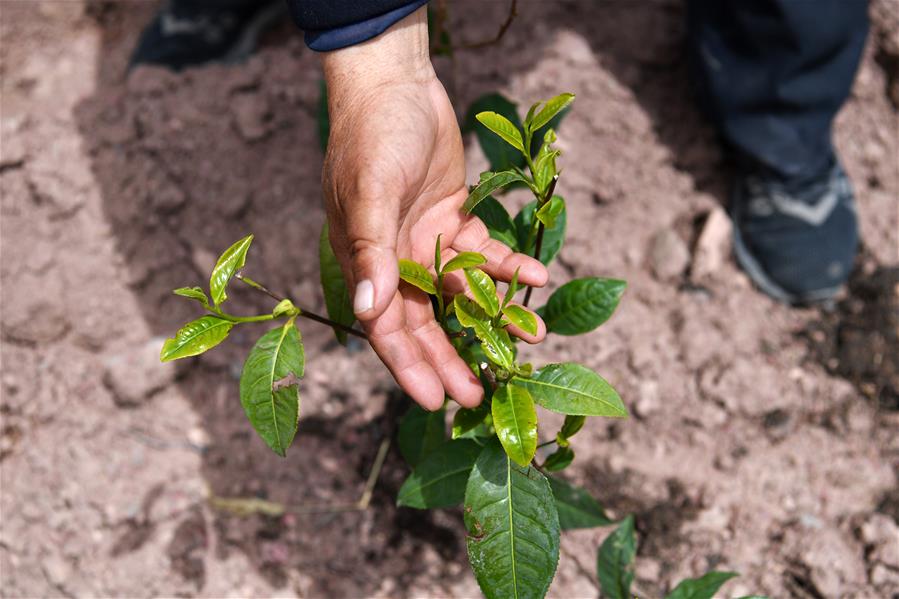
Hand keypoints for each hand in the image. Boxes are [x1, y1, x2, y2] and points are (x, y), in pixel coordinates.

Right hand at [320, 8, 547, 409]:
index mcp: (364, 262)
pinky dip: (508, 265)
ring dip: (491, 315)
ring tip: (531, 337)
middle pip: (424, 322)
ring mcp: (424, 242)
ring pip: (460, 293)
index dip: (410, 368)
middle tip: (480, 395)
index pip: (385, 328)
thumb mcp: (370, 192)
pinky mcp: (453, 220)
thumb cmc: (373, 136)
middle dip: (451, 359)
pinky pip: (483, 254)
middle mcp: (394, 260)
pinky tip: (538, 276)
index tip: (436, 403)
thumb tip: (367, 311)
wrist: (397, 84)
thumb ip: (371, 252)